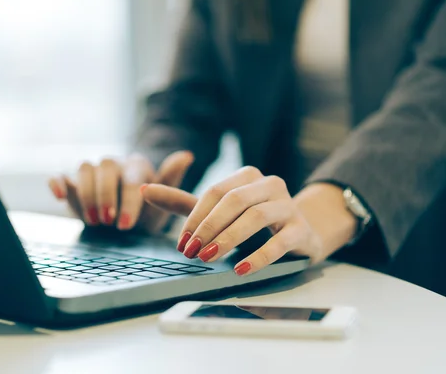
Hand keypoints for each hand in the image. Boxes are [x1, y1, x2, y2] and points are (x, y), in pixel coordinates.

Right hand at [48, 151, 193, 232]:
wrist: (130, 222)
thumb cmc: (148, 211)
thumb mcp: (164, 202)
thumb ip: (171, 179)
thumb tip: (186, 155)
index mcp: (136, 166)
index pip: (131, 178)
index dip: (128, 202)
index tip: (126, 226)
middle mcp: (114, 164)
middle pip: (105, 166)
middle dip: (106, 196)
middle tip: (108, 222)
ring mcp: (93, 172)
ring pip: (84, 168)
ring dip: (87, 194)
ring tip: (93, 221)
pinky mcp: (73, 183)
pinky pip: (61, 175)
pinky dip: (57, 182)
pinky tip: (58, 196)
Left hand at [142, 166, 323, 275]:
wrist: (300, 234)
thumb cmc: (252, 221)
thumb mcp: (218, 212)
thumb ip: (183, 203)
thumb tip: (144, 190)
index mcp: (247, 176)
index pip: (215, 192)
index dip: (195, 218)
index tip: (181, 243)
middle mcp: (270, 184)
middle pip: (234, 201)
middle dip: (208, 228)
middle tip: (192, 252)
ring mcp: (288, 206)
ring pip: (256, 217)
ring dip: (228, 239)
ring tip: (209, 258)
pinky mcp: (301, 230)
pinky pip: (280, 241)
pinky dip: (258, 256)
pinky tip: (241, 269)